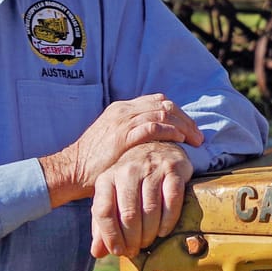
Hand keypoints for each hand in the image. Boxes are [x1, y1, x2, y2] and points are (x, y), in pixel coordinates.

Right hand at [43, 93, 203, 205]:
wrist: (73, 169)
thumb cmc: (95, 161)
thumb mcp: (115, 139)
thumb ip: (133, 134)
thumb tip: (157, 139)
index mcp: (122, 108)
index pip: (158, 101)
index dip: (178, 113)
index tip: (190, 129)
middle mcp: (124, 110)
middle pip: (165, 105)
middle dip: (186, 119)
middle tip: (198, 136)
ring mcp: (123, 121)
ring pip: (163, 113)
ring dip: (184, 126)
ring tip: (195, 140)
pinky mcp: (123, 136)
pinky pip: (153, 127)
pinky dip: (170, 131)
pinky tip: (180, 140)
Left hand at [90, 141, 193, 257]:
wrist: (157, 148)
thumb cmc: (131, 181)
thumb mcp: (113, 198)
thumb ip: (103, 224)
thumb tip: (98, 253)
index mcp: (107, 178)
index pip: (104, 211)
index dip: (110, 235)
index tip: (118, 251)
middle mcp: (127, 171)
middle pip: (128, 214)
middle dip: (132, 238)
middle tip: (136, 250)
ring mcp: (152, 168)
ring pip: (150, 209)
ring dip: (149, 233)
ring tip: (148, 242)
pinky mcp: (174, 170)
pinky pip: (172, 200)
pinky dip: (168, 220)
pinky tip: (164, 231)